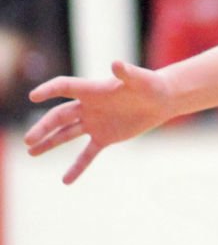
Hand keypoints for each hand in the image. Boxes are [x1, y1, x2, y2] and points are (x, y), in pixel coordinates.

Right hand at [25, 61, 173, 182]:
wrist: (161, 100)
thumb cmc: (150, 85)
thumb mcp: (140, 79)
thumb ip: (127, 73)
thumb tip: (116, 64)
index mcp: (92, 90)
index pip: (64, 87)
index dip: (49, 90)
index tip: (34, 97)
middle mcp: (88, 106)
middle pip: (59, 116)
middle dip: (44, 127)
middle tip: (28, 139)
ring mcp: (94, 123)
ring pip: (66, 134)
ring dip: (49, 143)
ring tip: (31, 152)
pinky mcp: (105, 137)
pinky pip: (87, 154)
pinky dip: (77, 167)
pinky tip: (65, 181)